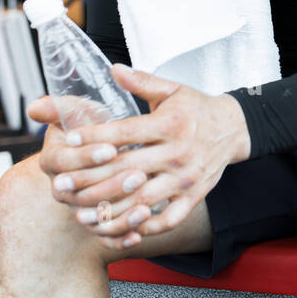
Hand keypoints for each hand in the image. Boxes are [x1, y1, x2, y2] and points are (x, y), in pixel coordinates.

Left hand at [27, 65, 250, 250]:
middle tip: (61, 184)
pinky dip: (143, 227)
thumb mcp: (172, 89)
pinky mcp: (194, 197)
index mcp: (170, 124)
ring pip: (143, 199)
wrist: (235, 128)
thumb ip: (142, 81)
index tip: (68, 141)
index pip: (126, 132)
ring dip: (110, 210)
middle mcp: (178, 153)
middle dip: (90, 178)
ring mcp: (186, 179)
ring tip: (81, 215)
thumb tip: (112, 68)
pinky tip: (120, 229)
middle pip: (127, 169)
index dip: (95, 137)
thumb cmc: (196, 108)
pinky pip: (167, 219)